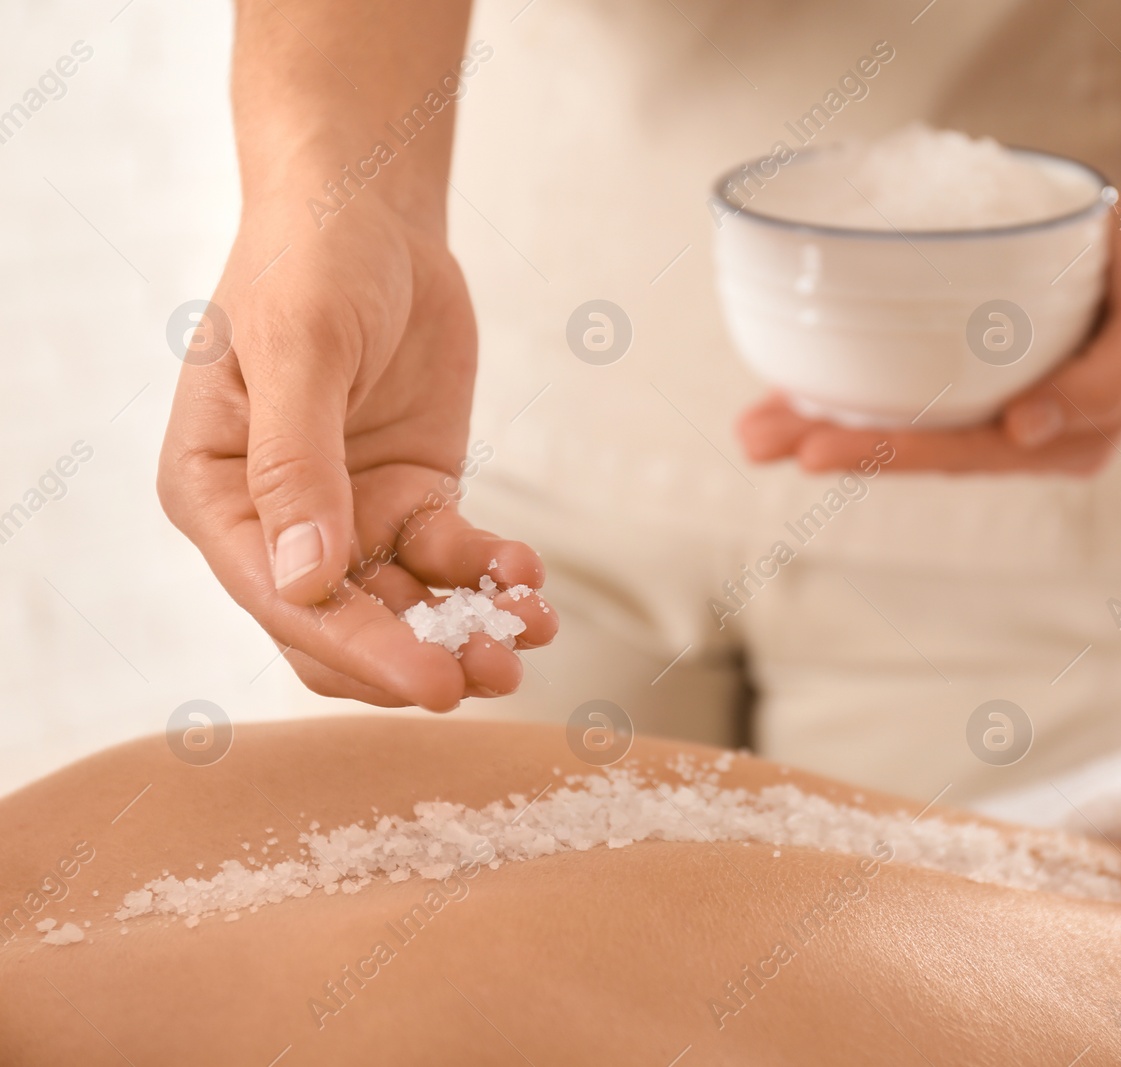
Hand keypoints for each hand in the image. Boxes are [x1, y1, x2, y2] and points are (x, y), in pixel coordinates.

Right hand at [158, 196, 556, 709]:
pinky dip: (492, 576)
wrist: (370, 212)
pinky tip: (530, 577)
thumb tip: (305, 585)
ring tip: (530, 631)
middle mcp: (277, 520)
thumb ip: (296, 467)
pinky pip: (453, 558)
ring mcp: (349, 513)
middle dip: (416, 657)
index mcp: (215, 493)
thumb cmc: (308, 261)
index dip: (355, 648)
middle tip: (490, 674)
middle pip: (343, 623)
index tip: (427, 680)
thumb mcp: (297, 351)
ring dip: (465, 627)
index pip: (280, 600)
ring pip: (405, 605)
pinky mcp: (414, 496)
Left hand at [737, 200, 1120, 473]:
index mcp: (1064, 443)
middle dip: (831, 446)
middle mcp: (1020, 437)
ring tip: (751, 425)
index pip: (962, 454)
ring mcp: (995, 408)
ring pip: (902, 424)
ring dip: (824, 422)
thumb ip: (1104, 382)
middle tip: (756, 438)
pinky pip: (908, 390)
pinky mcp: (977, 373)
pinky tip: (792, 385)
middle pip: (916, 449)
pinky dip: (851, 389)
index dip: (887, 454)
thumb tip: (1020, 428)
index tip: (815, 452)